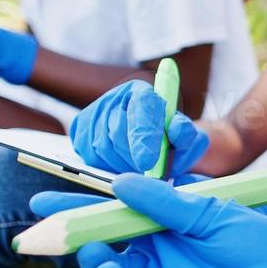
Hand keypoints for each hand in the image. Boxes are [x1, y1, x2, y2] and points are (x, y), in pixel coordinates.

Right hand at [28, 175, 266, 267]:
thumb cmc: (259, 239)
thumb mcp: (212, 210)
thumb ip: (167, 201)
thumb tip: (121, 182)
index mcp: (160, 222)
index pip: (109, 212)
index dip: (76, 205)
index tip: (43, 198)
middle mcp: (152, 253)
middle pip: (101, 247)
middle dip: (77, 241)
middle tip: (65, 236)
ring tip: (107, 261)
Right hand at [70, 80, 207, 178]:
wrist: (149, 144)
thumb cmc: (169, 142)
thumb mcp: (186, 138)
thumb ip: (187, 134)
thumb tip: (177, 130)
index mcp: (145, 93)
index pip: (142, 108)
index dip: (143, 135)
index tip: (147, 163)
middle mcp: (117, 98)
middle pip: (117, 131)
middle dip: (132, 158)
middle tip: (146, 174)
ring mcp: (95, 112)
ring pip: (102, 147)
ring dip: (120, 165)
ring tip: (136, 169)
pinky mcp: (79, 129)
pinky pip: (88, 155)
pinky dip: (105, 167)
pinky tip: (119, 167)